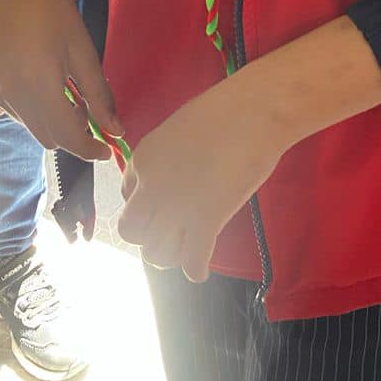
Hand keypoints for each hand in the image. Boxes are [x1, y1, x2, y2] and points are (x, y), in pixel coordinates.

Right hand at [0, 0, 120, 161]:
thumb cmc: (57, 15)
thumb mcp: (84, 53)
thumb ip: (100, 96)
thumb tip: (117, 132)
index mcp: (38, 84)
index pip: (66, 136)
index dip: (88, 148)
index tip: (106, 149)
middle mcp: (10, 94)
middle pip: (47, 137)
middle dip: (72, 133)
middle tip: (86, 109)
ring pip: (30, 127)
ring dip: (51, 120)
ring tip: (61, 89)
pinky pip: (13, 113)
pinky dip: (31, 109)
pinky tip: (38, 82)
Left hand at [118, 77, 284, 281]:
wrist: (253, 111)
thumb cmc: (223, 110)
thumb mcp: (179, 129)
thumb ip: (167, 158)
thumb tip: (174, 178)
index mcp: (143, 159)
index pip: (127, 196)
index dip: (145, 204)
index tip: (163, 204)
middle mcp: (151, 188)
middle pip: (132, 232)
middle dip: (149, 234)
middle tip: (172, 230)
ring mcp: (176, 208)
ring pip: (155, 254)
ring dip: (171, 254)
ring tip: (187, 247)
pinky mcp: (206, 223)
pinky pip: (191, 262)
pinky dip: (195, 270)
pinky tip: (200, 269)